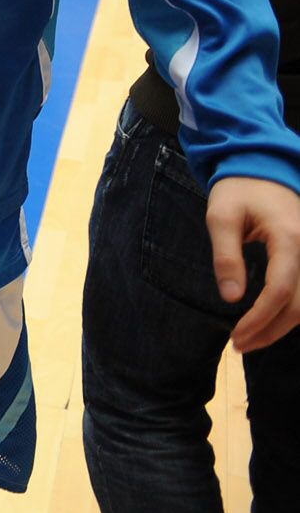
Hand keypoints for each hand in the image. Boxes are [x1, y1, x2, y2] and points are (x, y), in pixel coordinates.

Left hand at [207, 176, 299, 351]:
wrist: (263, 166)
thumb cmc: (238, 189)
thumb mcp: (220, 216)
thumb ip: (226, 256)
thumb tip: (231, 298)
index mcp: (289, 238)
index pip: (280, 290)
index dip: (260, 319)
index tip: (237, 337)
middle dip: (271, 330)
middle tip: (240, 345)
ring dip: (282, 325)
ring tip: (251, 339)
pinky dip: (291, 310)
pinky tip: (269, 321)